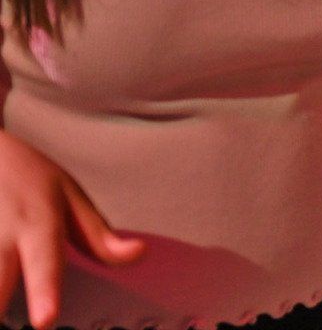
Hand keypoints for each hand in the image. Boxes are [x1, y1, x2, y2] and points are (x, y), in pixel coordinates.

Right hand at [0, 131, 144, 329]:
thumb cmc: (24, 177)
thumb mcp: (68, 197)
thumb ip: (98, 237)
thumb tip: (138, 255)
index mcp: (37, 224)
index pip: (44, 263)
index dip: (44, 294)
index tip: (45, 321)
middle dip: (2, 314)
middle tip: (15, 323)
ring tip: (8, 311)